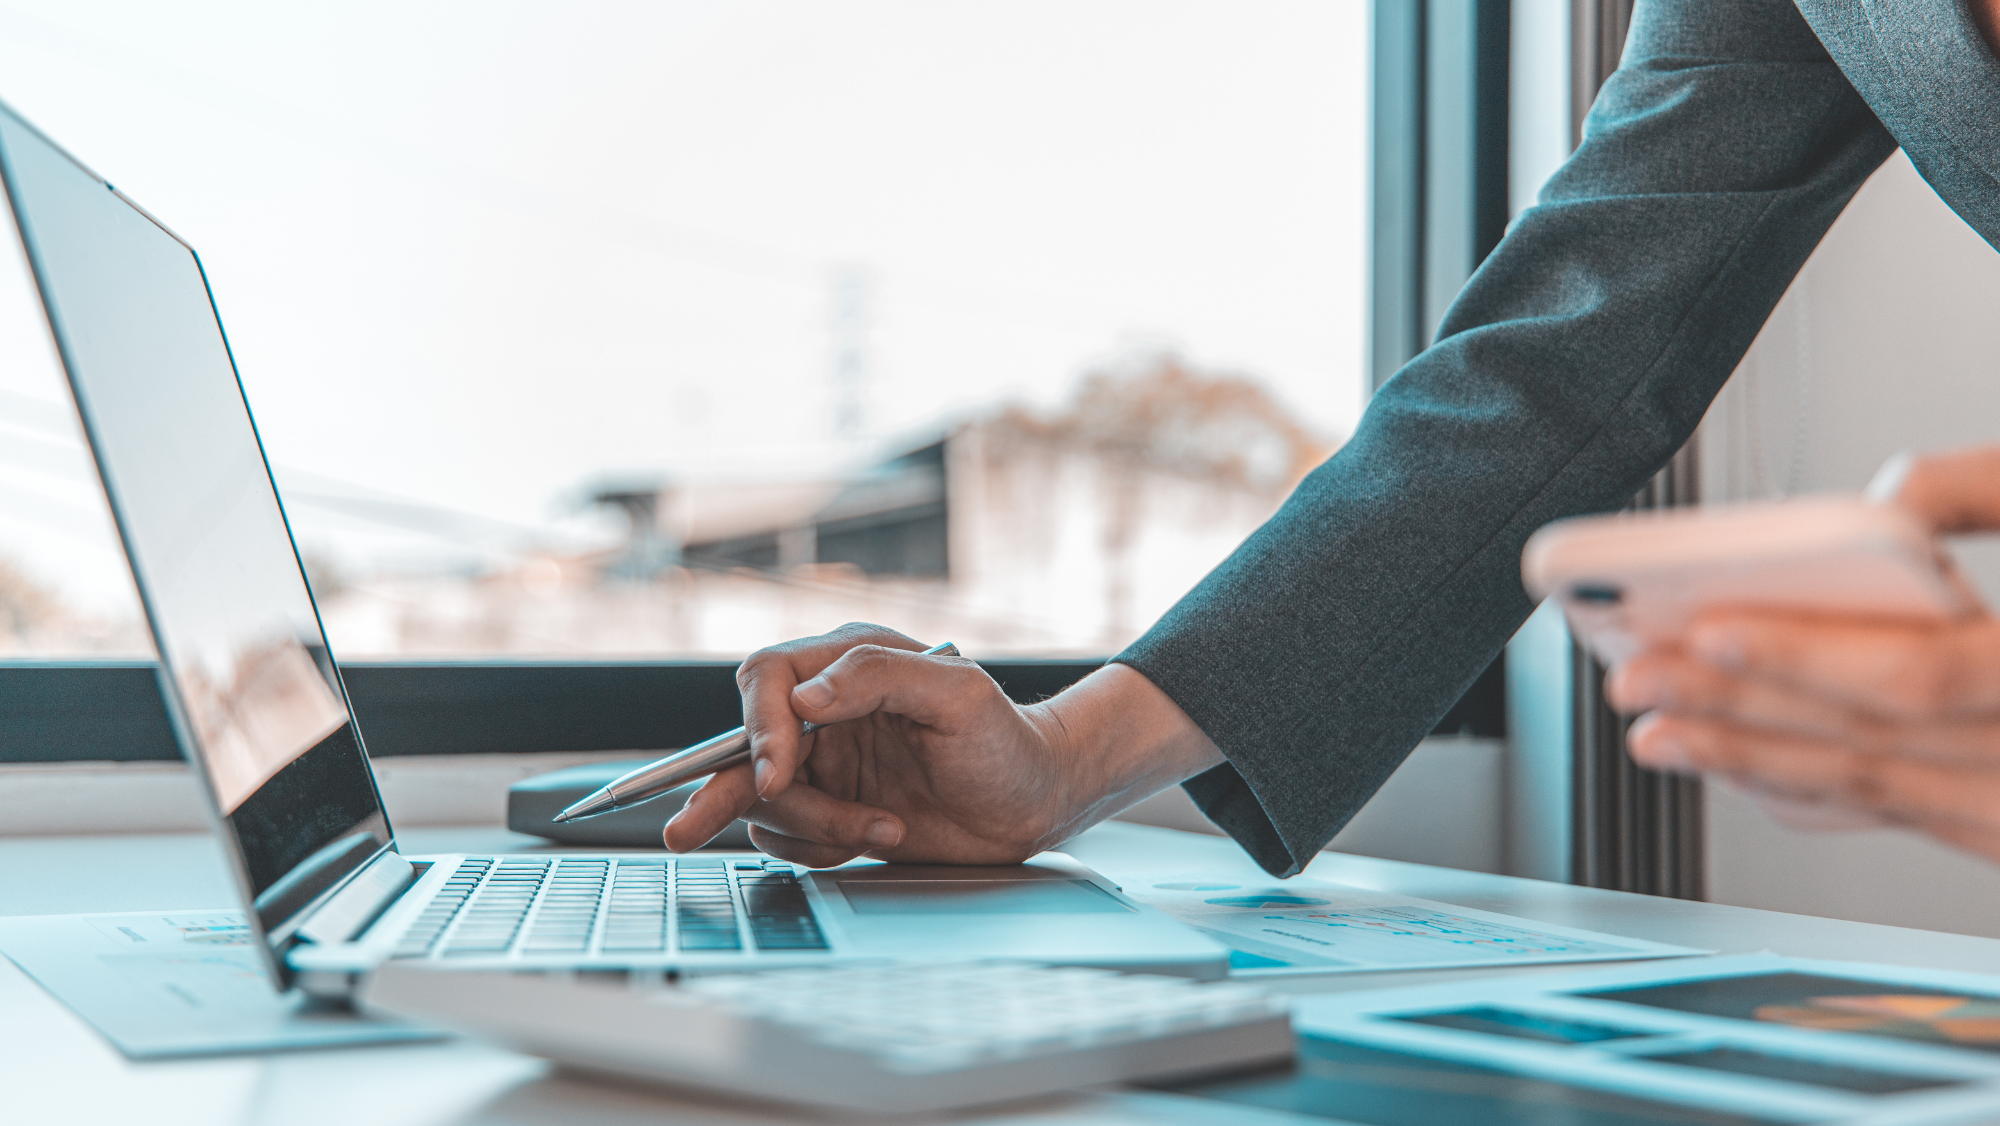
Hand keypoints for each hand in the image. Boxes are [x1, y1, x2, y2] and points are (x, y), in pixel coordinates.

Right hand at [662, 622, 1223, 866]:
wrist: (1035, 805)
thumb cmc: (1007, 742)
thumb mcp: (957, 694)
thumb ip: (878, 677)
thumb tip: (804, 698)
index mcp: (850, 664)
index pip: (768, 679)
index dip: (760, 727)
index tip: (778, 773)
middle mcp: (829, 711)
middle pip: (746, 745)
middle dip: (736, 790)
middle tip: (693, 828)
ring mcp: (827, 763)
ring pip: (764, 801)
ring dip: (814, 827)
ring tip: (882, 828)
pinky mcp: (831, 809)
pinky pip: (785, 836)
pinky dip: (819, 848)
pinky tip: (874, 837)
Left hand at [1606, 447, 1999, 860]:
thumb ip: (1993, 489)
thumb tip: (1883, 491)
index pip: (1930, 678)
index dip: (1814, 658)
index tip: (1712, 628)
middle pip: (1876, 744)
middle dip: (1740, 714)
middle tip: (1637, 679)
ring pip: (1878, 792)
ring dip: (1753, 761)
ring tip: (1656, 729)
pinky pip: (1901, 814)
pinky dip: (1811, 790)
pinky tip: (1737, 764)